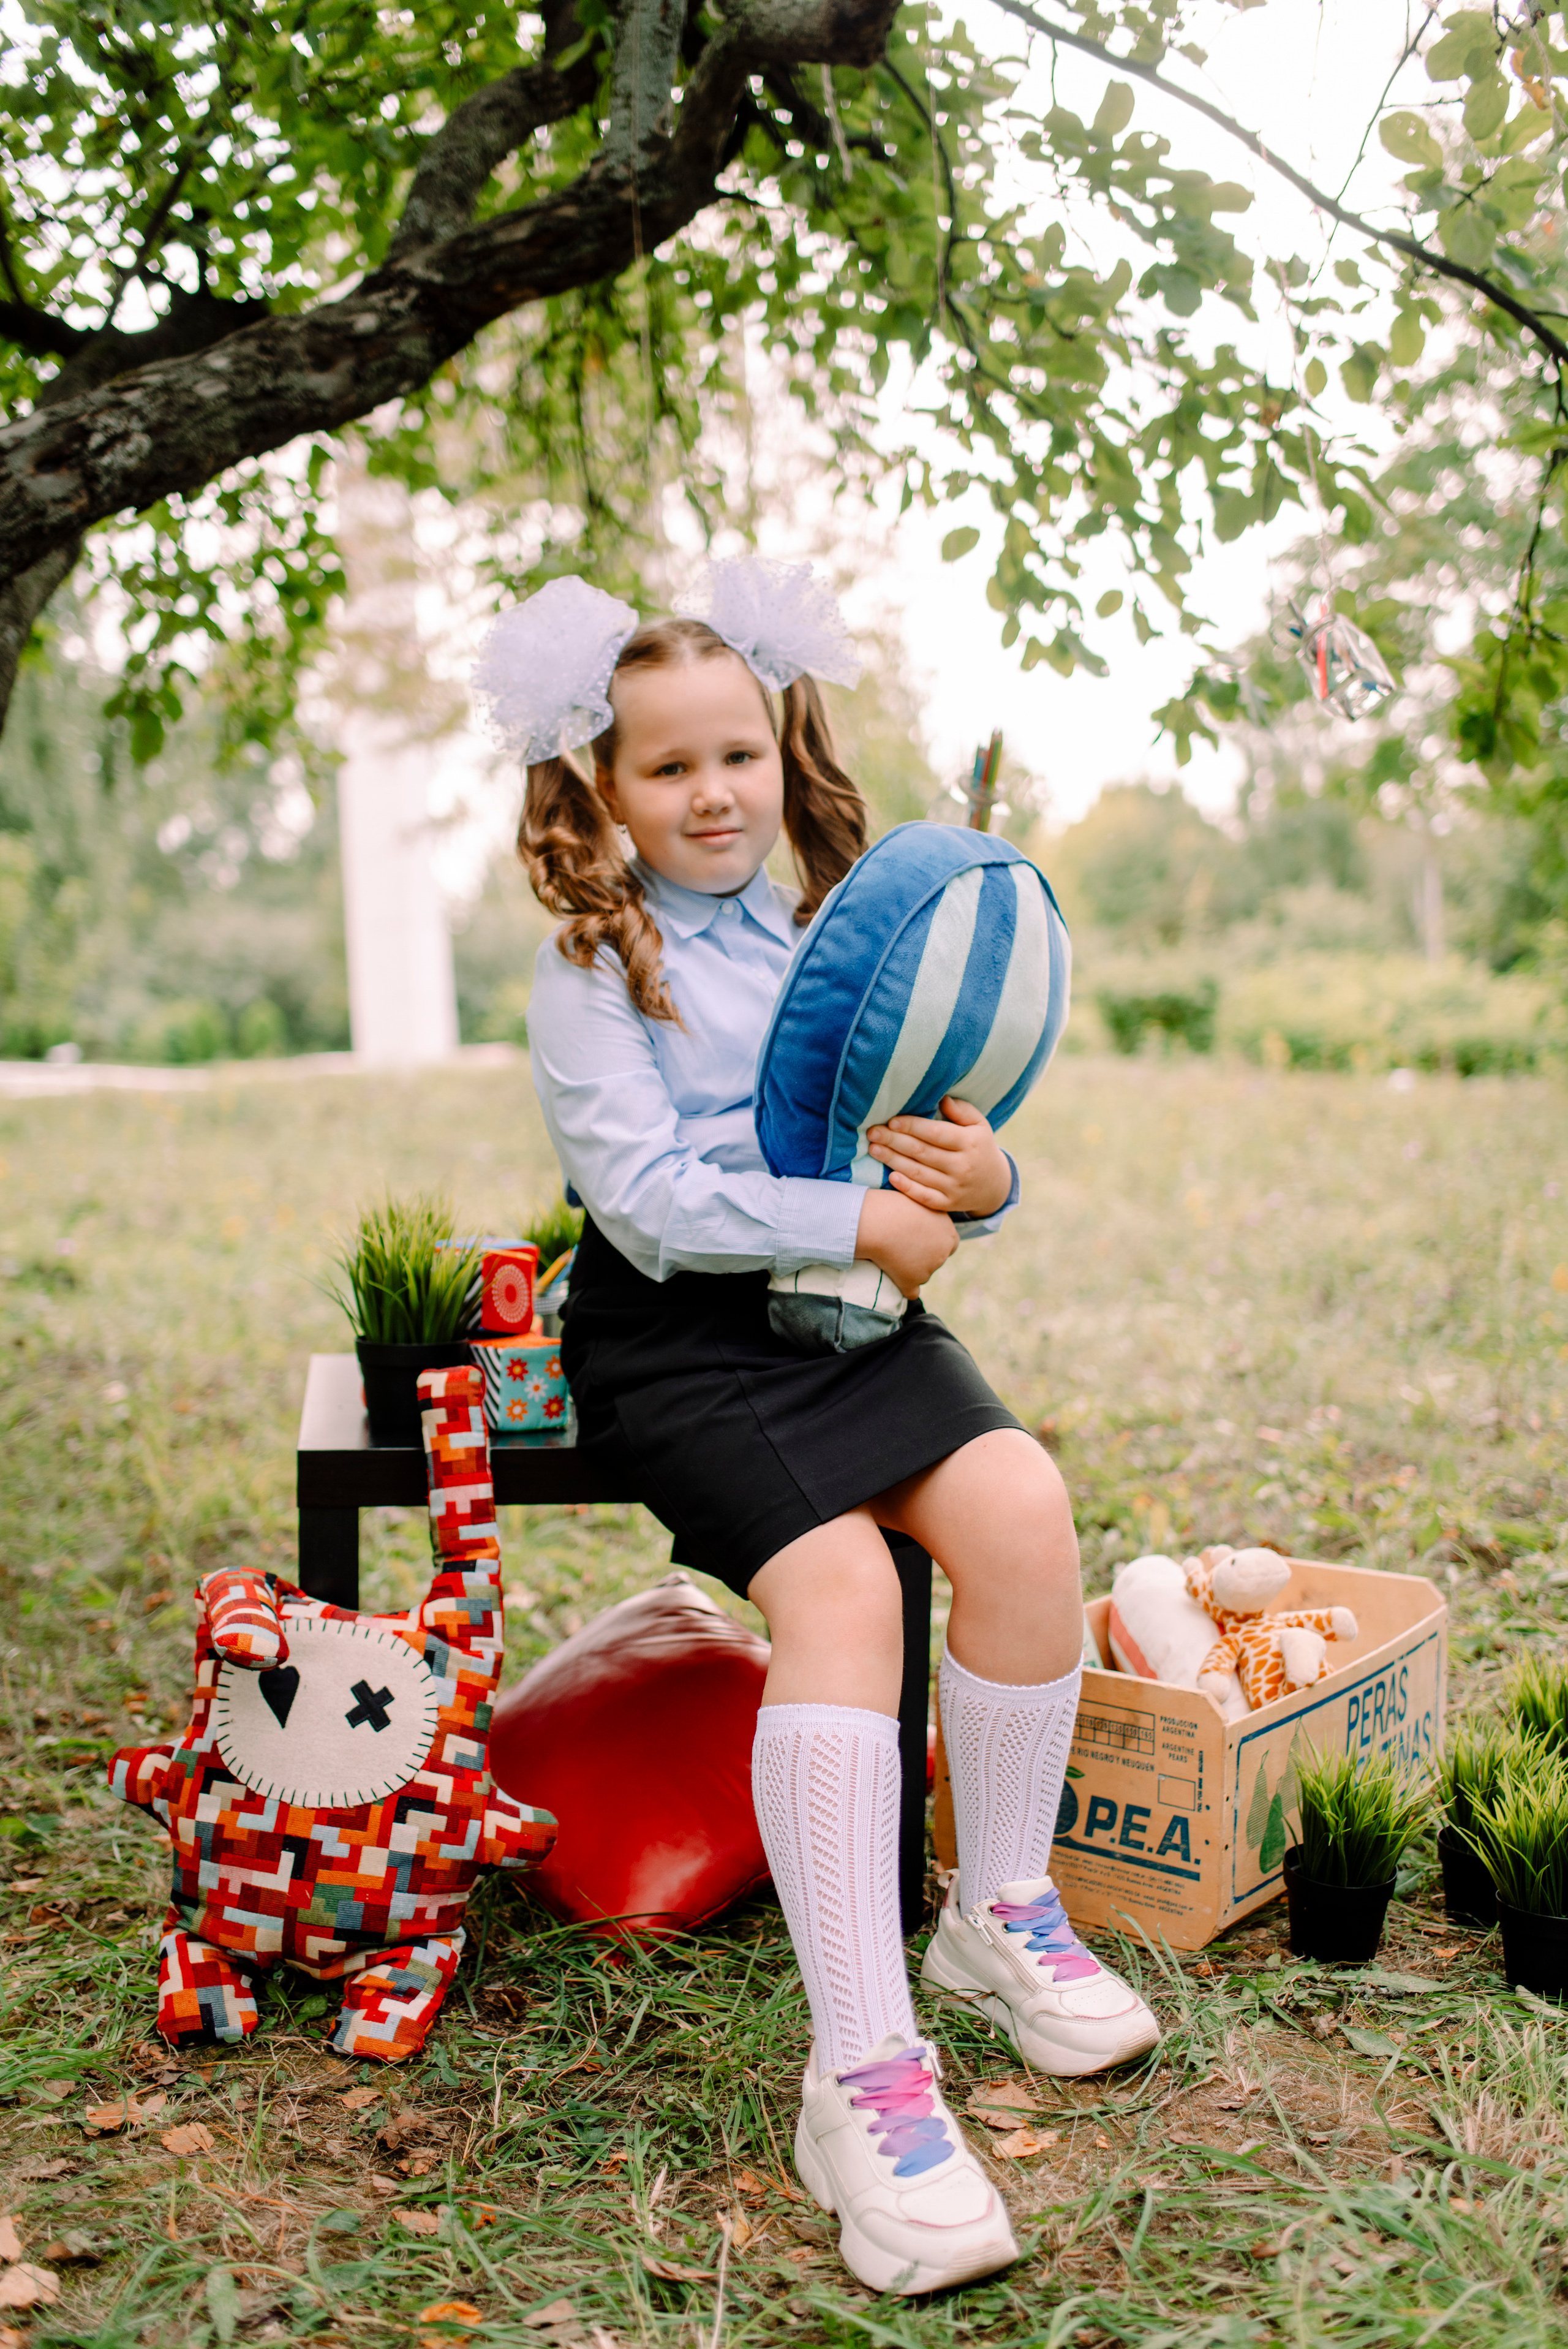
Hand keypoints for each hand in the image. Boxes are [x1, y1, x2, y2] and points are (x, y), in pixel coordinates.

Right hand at [854, 1188, 957, 1298]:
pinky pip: (911, 1292)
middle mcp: (942, 1254)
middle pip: (936, 1259)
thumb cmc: (894, 1205)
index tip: (921, 1236)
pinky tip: (896, 1281)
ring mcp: (928, 1269)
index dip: (935, 1241)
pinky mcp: (911, 1281)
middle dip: (924, 1255)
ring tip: (892, 1251)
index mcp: (948, 1233)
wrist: (878, 1222)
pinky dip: (905, 1288)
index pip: (950, 1243)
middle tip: (904, 1243)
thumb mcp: (919, 1201)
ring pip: (922, 1274)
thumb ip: (926, 1213)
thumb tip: (921, 1216)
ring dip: (911, 1268)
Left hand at [866, 1096, 1011, 1216]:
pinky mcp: (949, 1204)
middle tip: (873, 1133)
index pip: (936, 1133)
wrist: (995, 1186)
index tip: (891, 1121)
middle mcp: (962, 1166)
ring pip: (919, 1173)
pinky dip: (907, 1188)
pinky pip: (925, 1197)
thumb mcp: (980, 1125)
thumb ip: (962, 1111)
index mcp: (969, 1142)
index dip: (912, 1126)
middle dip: (894, 1141)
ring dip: (893, 1161)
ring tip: (873, 1149)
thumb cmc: (980, 1147)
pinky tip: (891, 1177)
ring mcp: (955, 1187)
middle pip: (922, 1152)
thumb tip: (942, 1097)